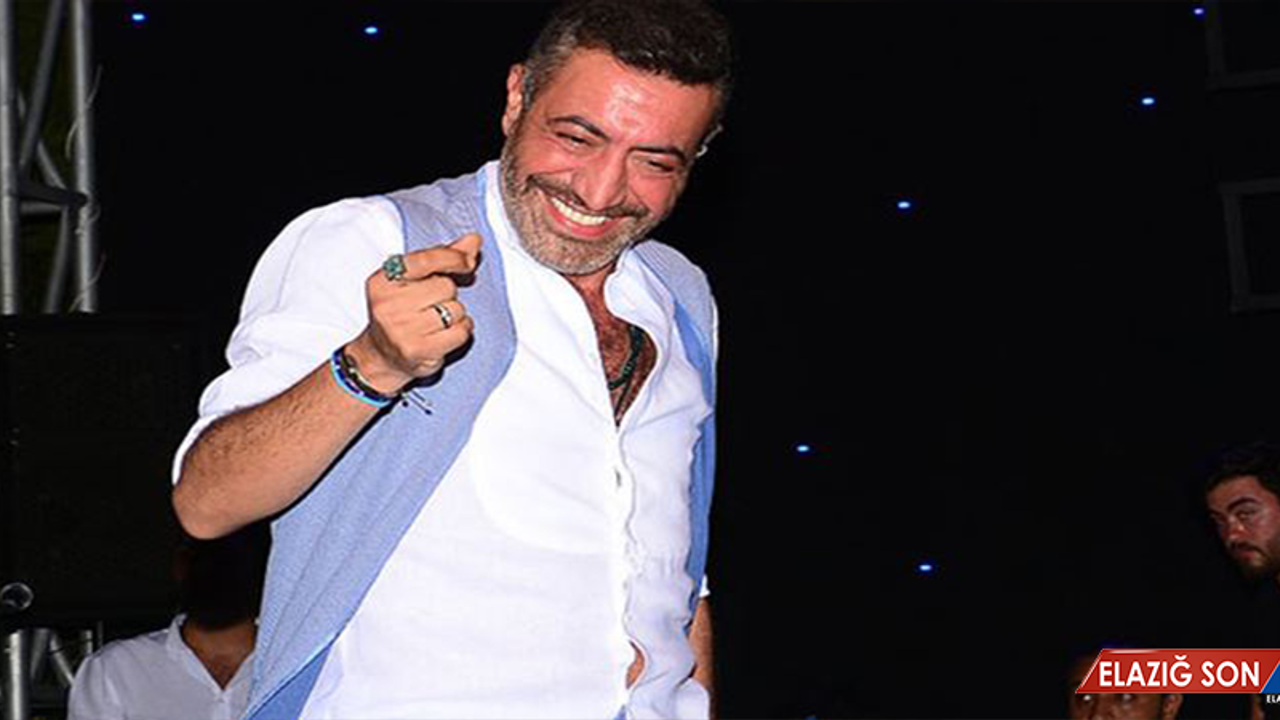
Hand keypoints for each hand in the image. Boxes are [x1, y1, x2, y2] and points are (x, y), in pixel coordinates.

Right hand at [346, 233, 481, 393]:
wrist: (381, 355)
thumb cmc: (402, 311)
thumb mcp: (414, 280)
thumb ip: (443, 257)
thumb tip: (474, 239)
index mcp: (383, 280)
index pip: (426, 259)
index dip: (453, 258)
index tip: (465, 262)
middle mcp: (388, 304)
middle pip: (446, 286)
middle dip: (448, 294)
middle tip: (430, 305)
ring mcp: (401, 330)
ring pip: (456, 310)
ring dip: (455, 315)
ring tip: (435, 322)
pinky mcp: (418, 351)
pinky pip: (461, 332)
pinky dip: (461, 331)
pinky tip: (444, 335)